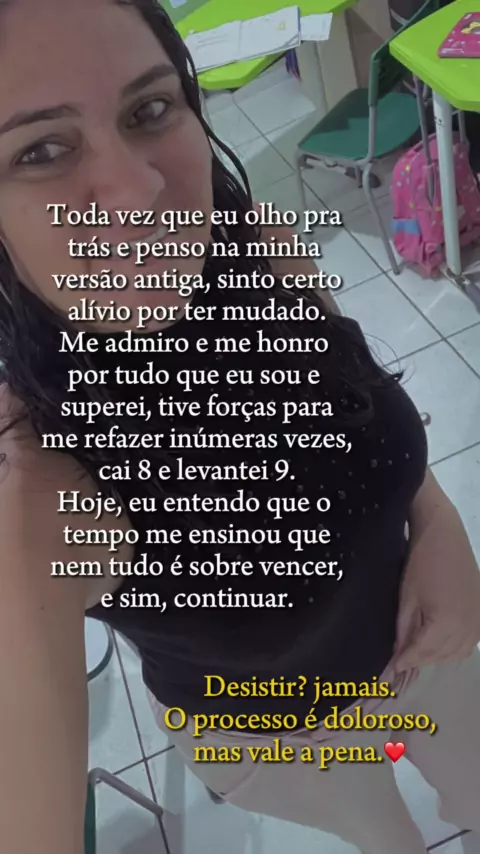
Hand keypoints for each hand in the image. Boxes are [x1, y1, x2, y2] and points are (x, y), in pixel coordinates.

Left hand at [393, 504, 479, 672]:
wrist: (444, 535)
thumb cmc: (421, 563)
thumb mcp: (407, 599)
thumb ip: (404, 631)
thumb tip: (398, 655)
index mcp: (446, 624)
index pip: (423, 653)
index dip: (406, 661)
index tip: (393, 669)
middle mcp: (468, 627)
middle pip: (442, 655)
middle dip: (421, 660)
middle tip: (403, 659)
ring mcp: (478, 620)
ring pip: (459, 652)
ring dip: (438, 655)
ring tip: (418, 650)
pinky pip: (471, 640)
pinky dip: (455, 646)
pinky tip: (440, 641)